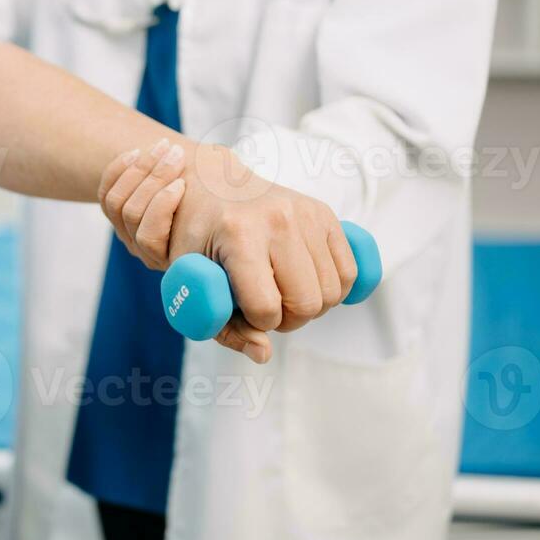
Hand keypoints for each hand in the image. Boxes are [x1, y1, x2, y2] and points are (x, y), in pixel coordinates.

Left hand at [99, 142, 357, 363]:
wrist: (213, 186)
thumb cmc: (197, 236)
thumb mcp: (190, 282)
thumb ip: (221, 326)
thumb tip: (263, 354)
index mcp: (239, 234)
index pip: (266, 308)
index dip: (255, 322)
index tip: (242, 309)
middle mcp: (277, 219)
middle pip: (307, 303)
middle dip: (288, 319)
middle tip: (266, 305)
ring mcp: (306, 213)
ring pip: (332, 292)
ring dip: (310, 306)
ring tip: (283, 292)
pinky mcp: (325, 213)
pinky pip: (349, 272)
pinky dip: (332, 289)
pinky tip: (306, 282)